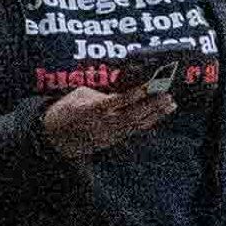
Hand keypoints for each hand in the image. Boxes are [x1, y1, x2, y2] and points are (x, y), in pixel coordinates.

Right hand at [42, 81, 174, 160]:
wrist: (55, 136)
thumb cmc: (66, 110)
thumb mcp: (79, 95)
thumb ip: (102, 92)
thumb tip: (122, 88)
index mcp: (93, 109)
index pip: (119, 101)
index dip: (136, 94)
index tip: (150, 85)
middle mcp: (103, 124)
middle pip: (133, 114)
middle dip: (152, 105)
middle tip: (168, 95)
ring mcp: (109, 134)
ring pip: (137, 124)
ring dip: (156, 114)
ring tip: (171, 105)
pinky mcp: (113, 140)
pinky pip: (133, 130)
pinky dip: (148, 122)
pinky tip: (159, 115)